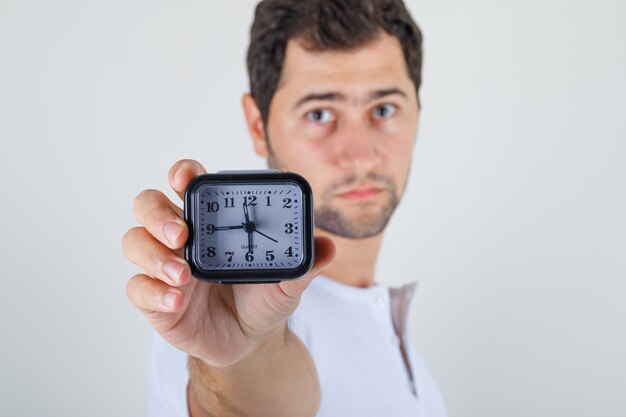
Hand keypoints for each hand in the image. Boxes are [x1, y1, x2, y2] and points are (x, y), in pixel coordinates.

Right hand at [122, 159, 334, 366]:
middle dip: (158, 213)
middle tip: (182, 234)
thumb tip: (327, 246)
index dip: (182, 173)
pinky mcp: (156, 298)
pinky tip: (177, 300)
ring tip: (183, 275)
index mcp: (211, 219)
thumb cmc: (264, 298)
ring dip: (154, 254)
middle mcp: (183, 236)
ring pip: (135, 242)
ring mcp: (165, 265)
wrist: (252, 341)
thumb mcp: (288, 279)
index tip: (187, 177)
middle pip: (149, 205)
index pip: (188, 183)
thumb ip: (305, 261)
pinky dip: (153, 291)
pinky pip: (137, 288)